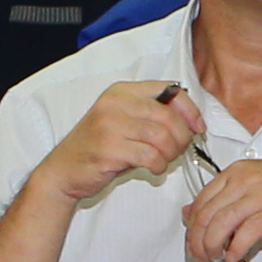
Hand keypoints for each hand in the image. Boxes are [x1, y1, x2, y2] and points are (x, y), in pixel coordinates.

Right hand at [41, 80, 208, 206]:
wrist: (64, 170)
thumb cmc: (100, 147)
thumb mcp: (125, 121)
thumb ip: (153, 115)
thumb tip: (192, 121)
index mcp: (123, 91)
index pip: (170, 91)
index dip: (190, 110)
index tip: (197, 128)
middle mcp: (115, 103)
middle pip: (169, 116)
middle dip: (182, 138)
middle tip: (178, 151)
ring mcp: (109, 125)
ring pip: (162, 137)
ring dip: (170, 154)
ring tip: (163, 160)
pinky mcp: (108, 149)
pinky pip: (150, 156)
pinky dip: (158, 166)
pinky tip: (153, 169)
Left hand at [183, 158, 261, 261]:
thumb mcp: (258, 184)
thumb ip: (227, 196)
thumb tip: (192, 212)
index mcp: (238, 171)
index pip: (202, 199)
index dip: (192, 226)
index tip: (193, 242)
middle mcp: (244, 181)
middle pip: (206, 215)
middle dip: (197, 241)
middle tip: (199, 258)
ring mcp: (258, 197)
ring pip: (218, 226)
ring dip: (211, 248)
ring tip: (214, 260)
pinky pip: (242, 236)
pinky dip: (234, 251)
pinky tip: (233, 258)